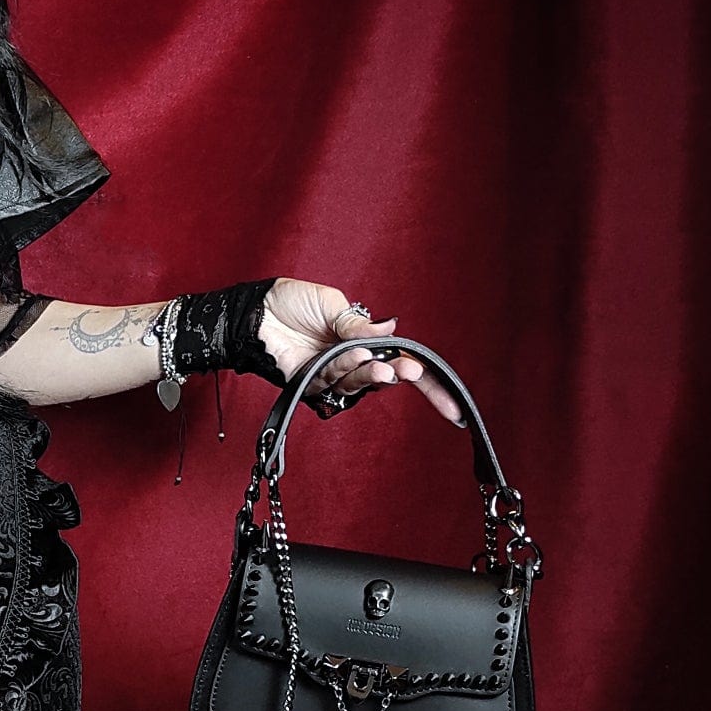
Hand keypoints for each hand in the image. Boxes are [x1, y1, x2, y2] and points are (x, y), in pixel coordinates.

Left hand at [257, 278, 464, 423]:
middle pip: (384, 378)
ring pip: (359, 383)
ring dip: (370, 374)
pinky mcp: (308, 384)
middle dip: (399, 377)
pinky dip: (344, 369)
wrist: (256, 310)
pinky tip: (352, 355)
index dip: (427, 383)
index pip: (400, 362)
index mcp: (362, 340)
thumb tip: (392, 328)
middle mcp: (349, 361)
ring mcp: (330, 374)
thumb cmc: (292, 302)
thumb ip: (359, 325)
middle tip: (410, 372)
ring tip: (380, 365)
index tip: (454, 408)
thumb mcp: (333, 305)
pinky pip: (332, 382)